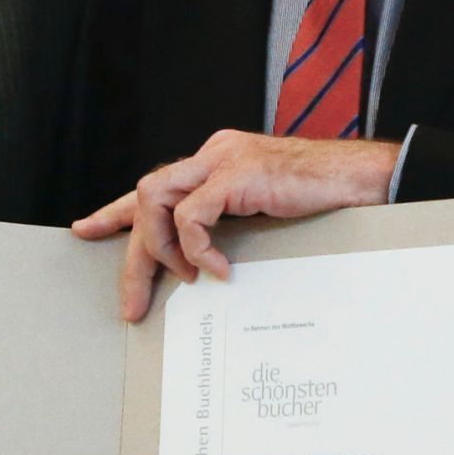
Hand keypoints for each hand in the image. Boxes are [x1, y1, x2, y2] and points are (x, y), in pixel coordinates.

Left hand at [73, 130, 398, 319]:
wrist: (365, 180)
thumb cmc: (325, 199)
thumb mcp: (265, 213)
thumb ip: (231, 224)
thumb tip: (204, 263)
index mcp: (217, 161)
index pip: (156, 186)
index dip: (118, 211)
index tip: (87, 230)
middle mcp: (213, 153)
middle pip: (147, 197)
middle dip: (133, 252)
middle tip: (132, 301)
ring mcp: (224, 158)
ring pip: (156, 198)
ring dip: (162, 248)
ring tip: (186, 279)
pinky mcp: (238, 173)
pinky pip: (192, 215)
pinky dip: (197, 248)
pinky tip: (218, 270)